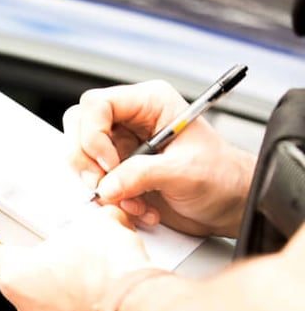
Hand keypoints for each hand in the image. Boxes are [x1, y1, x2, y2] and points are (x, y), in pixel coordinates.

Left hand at [0, 206, 151, 310]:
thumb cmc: (112, 272)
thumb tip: (101, 217)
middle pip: (25, 283)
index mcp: (15, 277)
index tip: (22, 235)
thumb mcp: (97, 224)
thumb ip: (87, 220)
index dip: (11, 239)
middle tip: (73, 258)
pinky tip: (105, 306)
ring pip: (50, 310)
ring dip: (67, 298)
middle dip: (47, 270)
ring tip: (95, 284)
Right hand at [64, 80, 254, 237]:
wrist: (230, 204)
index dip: (94, 134)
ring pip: (82, 156)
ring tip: (132, 201)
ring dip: (101, 185)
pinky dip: (110, 199)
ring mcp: (122, 145)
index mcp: (150, 103)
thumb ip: (142, 175)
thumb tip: (107, 185)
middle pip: (80, 127)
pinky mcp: (119, 170)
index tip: (110, 163)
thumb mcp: (185, 172)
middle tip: (106, 184)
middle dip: (88, 161)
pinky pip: (95, 181)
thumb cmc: (223, 177)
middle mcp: (131, 120)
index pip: (97, 105)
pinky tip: (138, 207)